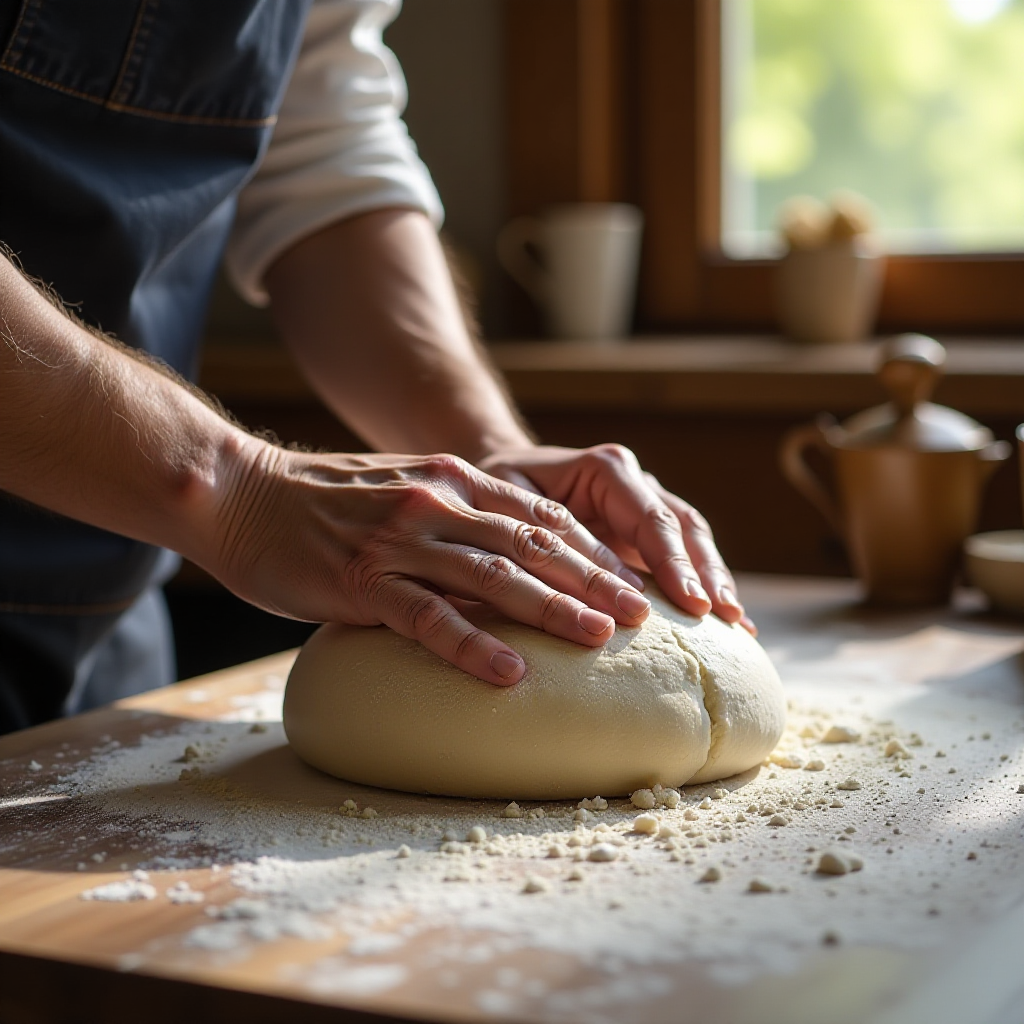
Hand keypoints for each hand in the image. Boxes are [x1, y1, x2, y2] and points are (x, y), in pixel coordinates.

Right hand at [206, 443, 653, 686]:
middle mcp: (438, 503)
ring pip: (493, 575)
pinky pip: (428, 617)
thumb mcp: (404, 488)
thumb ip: (455, 512)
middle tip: (641, 615)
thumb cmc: (323, 501)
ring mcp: (400, 540)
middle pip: (533, 543)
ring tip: (599, 638)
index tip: (634, 581)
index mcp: (453, 480)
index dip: (594, 549)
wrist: (241, 493)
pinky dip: (473, 645)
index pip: (542, 514)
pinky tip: (509, 673)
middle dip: (593, 579)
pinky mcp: (361, 580)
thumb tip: (507, 553)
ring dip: (551, 607)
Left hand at [477, 444, 755, 633]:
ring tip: (738, 625)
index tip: (692, 601)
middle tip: (726, 616)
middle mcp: (634, 483)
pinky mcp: (644, 534)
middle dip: (705, 572)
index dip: (673, 560)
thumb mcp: (503, 502)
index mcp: (605, 470)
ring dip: (714, 579)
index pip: (650, 516)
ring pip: (692, 539)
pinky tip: (730, 625)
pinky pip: (682, 556)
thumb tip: (554, 582)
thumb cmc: (494, 490)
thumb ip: (535, 532)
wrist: (499, 477)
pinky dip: (703, 586)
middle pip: (682, 525)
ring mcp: (644, 506)